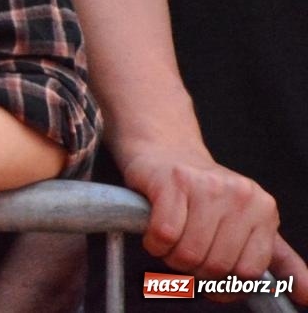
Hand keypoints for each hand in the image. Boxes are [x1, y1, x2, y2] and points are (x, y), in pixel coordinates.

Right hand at [123, 145, 307, 293]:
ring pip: (189, 253)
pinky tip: (155, 233)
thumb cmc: (204, 194)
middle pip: (216, 265)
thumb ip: (278, 260)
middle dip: (193, 270)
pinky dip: (154, 243)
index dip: (223, 283)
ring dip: (171, 258)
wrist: (165, 151)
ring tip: (170, 243)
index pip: (247, 272)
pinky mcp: (173, 181)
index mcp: (264, 209)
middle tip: (184, 253)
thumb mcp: (249, 222)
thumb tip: (307, 296)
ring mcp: (206, 185)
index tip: (209, 275)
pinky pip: (164, 235)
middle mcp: (240, 195)